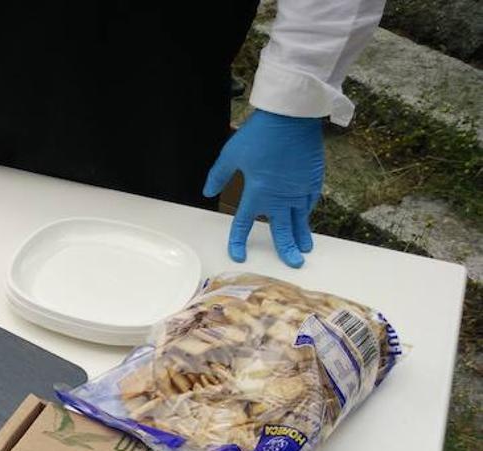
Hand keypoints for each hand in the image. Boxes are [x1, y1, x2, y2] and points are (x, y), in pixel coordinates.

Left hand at [203, 110, 324, 267]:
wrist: (291, 116)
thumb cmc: (259, 134)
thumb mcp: (230, 154)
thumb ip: (218, 176)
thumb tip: (207, 191)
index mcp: (257, 194)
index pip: (243, 225)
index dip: (238, 242)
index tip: (238, 256)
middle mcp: (280, 197)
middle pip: (283, 230)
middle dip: (287, 249)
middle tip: (294, 264)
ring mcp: (299, 189)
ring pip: (301, 219)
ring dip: (302, 235)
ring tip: (306, 249)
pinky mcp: (313, 179)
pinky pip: (311, 201)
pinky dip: (308, 212)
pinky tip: (307, 218)